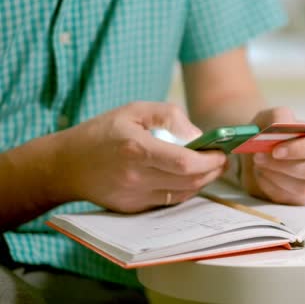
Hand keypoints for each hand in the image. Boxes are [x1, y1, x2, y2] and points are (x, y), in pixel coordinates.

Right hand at [52, 102, 226, 212]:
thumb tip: (197, 135)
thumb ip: (169, 116)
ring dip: (202, 182)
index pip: (185, 163)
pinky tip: (188, 178)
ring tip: (209, 167)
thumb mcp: (135, 110)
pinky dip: (185, 190)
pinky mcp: (133, 208)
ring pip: (183, 194)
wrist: (67, 164)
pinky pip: (169, 202)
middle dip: (213, 171)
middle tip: (222, 160)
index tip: (222, 153)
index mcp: (137, 148)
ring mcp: (134, 196)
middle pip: (190, 182)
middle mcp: (136, 176)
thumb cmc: (103, 132)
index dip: (210, 160)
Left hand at [240, 107, 304, 204]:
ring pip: (304, 188)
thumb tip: (282, 125)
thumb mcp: (272, 117)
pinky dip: (271, 186)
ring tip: (258, 164)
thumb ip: (279, 116)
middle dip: (285, 166)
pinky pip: (290, 198)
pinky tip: (261, 174)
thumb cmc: (272, 132)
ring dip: (277, 176)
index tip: (276, 150)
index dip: (301, 149)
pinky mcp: (304, 198)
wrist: (259, 150)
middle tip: (259, 157)